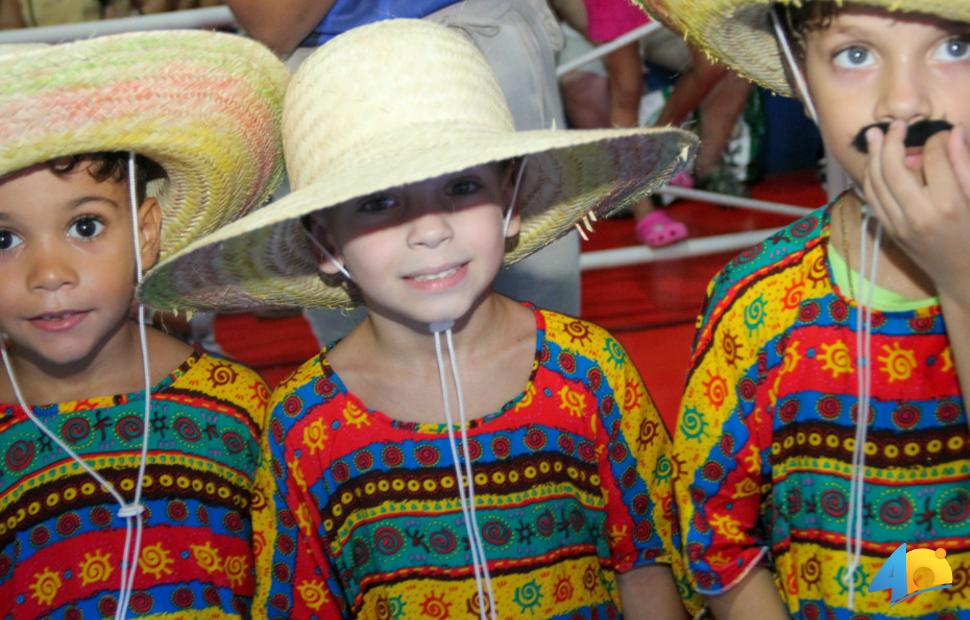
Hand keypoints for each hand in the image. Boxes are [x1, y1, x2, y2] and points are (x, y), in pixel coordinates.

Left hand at [863, 120, 969, 304]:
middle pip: (894, 169)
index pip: (934, 159)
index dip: (935, 140)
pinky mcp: (889, 231)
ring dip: (874, 157)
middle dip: (892, 142)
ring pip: (876, 183)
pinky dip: (870, 178)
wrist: (962, 274)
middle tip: (893, 125)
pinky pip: (873, 199)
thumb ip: (964, 164)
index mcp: (949, 204)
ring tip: (875, 137)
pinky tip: (873, 163)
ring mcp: (900, 225)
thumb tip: (954, 130)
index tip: (940, 134)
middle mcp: (919, 214)